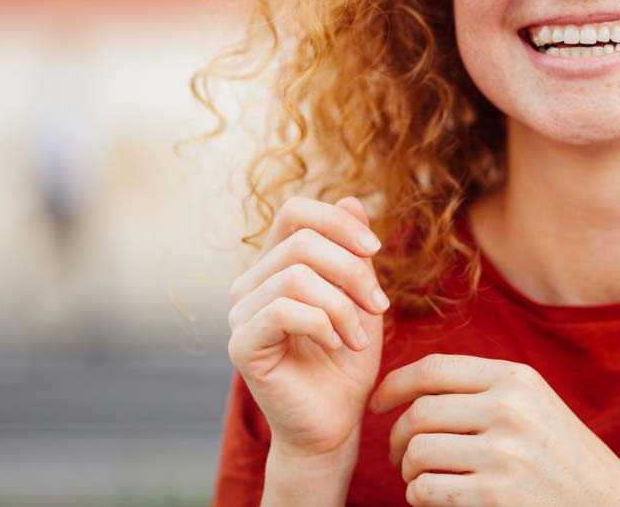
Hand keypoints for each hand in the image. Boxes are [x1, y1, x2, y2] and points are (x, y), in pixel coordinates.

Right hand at [226, 195, 389, 459]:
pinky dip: (323, 324)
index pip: (294, 212)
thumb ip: (354, 251)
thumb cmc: (347, 360)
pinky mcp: (242, 345)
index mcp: (275, 264)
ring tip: (357, 336)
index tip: (375, 249)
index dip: (338, 222)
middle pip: (303, 242)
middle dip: (353, 272)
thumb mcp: (361, 296)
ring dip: (342, 306)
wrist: (336, 420)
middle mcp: (250, 283)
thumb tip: (352, 198)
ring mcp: (241, 314)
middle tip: (378, 307)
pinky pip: (283, 310)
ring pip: (296, 275)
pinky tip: (336, 345)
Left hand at [370, 353, 619, 506]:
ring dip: (408, 472)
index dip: (395, 384)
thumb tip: (416, 386)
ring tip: (421, 481)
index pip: (434, 369)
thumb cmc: (565, 462)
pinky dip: (420, 498)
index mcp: (517, 379)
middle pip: (419, 412)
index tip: (378, 404)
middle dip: (396, 436)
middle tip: (398, 456)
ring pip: (417, 451)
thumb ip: (488, 390)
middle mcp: (509, 408)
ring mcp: (503, 452)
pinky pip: (426, 490)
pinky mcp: (494, 494)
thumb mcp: (536, 408)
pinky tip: (435, 500)